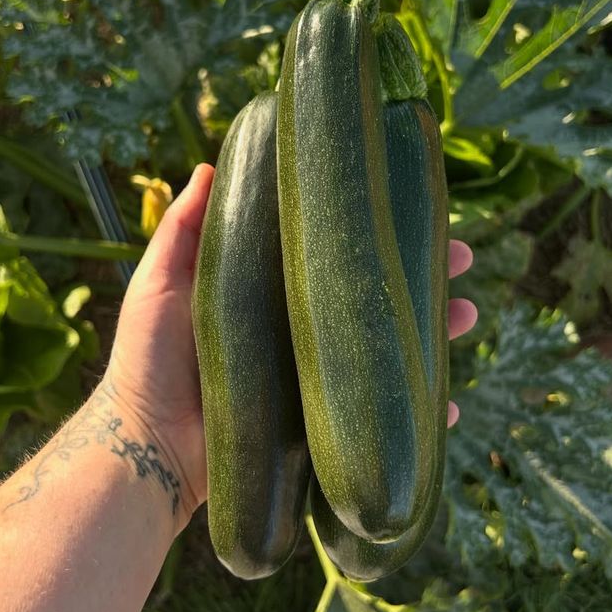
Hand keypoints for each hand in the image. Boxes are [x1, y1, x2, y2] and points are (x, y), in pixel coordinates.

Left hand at [106, 165, 477, 524]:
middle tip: (459, 259)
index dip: (372, 232)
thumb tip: (206, 164)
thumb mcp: (161, 283)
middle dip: (421, 276)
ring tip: (466, 316)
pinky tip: (448, 407)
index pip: (334, 254)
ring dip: (434, 334)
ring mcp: (316, 382)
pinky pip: (380, 422)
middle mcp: (302, 334)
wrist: (145, 447)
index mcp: (273, 295)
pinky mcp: (323, 430)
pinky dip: (419, 417)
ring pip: (387, 352)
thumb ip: (182, 230)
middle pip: (372, 298)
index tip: (409, 204)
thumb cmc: (147, 359)